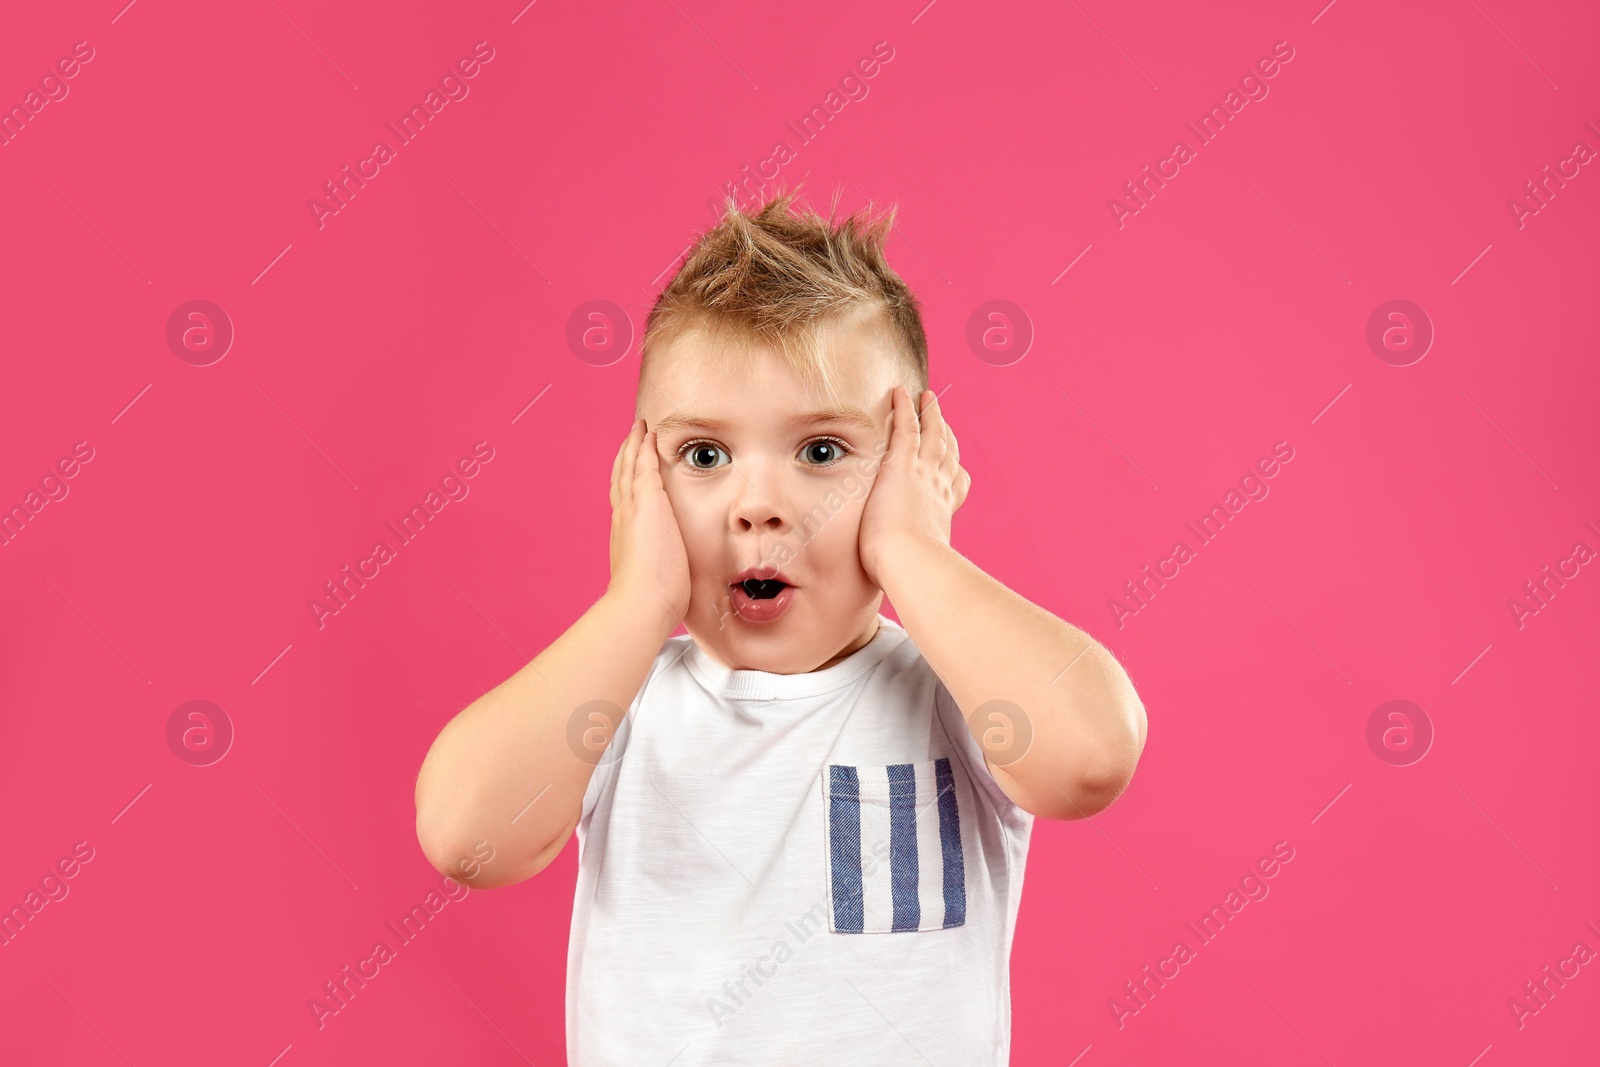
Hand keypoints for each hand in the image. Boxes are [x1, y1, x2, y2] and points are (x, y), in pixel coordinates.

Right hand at [607, 418, 691, 634]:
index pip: (625, 503)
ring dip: (633, 446)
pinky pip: (644, 465)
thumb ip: (658, 574)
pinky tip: (649, 434)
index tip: (629, 471)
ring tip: (638, 429)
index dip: (627, 484)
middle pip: (621, 479)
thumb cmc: (650, 602)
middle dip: (625, 458)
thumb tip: (667, 585)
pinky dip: (644, 447)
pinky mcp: (648, 501)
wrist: (641, 602)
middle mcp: (624, 518)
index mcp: (626, 536)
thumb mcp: (653, 581)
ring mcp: (633, 508)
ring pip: (629, 467)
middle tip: (629, 439)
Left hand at [857, 386, 970, 586]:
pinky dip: (906, 408)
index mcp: (941, 514)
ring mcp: (922, 474)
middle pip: (948, 455)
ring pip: (933, 434)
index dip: (955, 473)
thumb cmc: (909, 575)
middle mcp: (938, 490)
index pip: (954, 487)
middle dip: (948, 436)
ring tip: (928, 397)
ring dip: (932, 414)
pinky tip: (902, 392)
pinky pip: (907, 427)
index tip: (956, 467)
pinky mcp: (902, 464)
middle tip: (945, 422)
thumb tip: (915, 596)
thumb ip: (915, 573)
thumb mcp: (916, 571)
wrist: (908, 563)